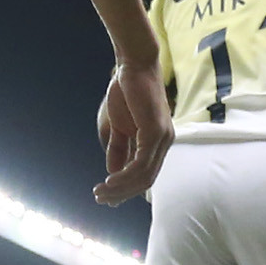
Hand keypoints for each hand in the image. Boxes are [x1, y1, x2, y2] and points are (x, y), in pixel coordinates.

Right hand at [95, 59, 172, 205]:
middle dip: (122, 193)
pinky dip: (125, 175)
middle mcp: (165, 142)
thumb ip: (118, 150)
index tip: (107, 198)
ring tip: (101, 192)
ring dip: (121, 188)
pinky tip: (110, 180)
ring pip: (144, 175)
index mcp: (158, 142)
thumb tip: (113, 174)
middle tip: (100, 198)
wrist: (132, 65)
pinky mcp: (155, 132)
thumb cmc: (125, 92)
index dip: (126, 189)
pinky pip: (141, 163)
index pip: (146, 174)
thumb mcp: (118, 128)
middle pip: (146, 180)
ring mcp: (163, 138)